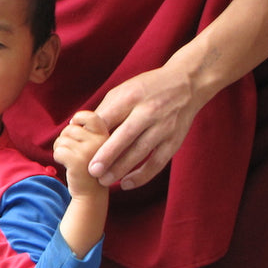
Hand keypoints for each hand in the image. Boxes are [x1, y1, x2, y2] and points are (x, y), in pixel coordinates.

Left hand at [53, 110, 110, 197]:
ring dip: (60, 149)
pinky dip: (57, 157)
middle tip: (72, 152)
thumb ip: (88, 132)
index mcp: (106, 135)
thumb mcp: (95, 147)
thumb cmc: (89, 167)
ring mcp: (90, 151)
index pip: (89, 116)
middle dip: (65, 139)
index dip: (77, 120)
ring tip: (70, 160)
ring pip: (62, 140)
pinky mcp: (78, 161)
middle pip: (70, 128)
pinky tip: (67, 165)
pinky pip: (58, 151)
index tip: (75, 129)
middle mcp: (100, 141)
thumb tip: (72, 121)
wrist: (92, 194)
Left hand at [88, 63, 203, 189]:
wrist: (187, 83)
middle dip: (108, 156)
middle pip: (126, 136)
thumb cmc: (147, 88)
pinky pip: (158, 162)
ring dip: (121, 169)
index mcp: (131, 97)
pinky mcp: (174, 141)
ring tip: (104, 181)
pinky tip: (127, 184)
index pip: (110, 118)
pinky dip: (142, 175)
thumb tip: (79, 128)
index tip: (79, 150)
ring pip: (141, 152)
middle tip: (92, 172)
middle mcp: (149, 112)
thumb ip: (105, 110)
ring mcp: (164, 127)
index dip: (94, 136)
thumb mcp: (124, 90)